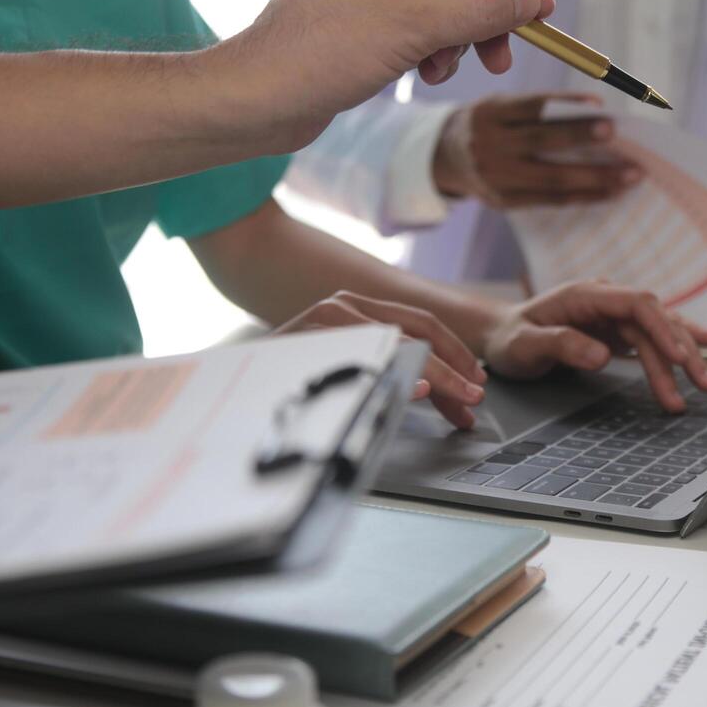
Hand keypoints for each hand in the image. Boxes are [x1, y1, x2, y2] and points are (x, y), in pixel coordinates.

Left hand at [232, 0, 553, 152]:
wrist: (255, 102)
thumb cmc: (318, 55)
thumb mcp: (411, 29)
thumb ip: (475, 12)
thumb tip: (527, 1)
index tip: (539, 12)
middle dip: (477, 21)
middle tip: (501, 58)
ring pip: (432, 12)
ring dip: (449, 44)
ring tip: (439, 71)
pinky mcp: (354, 29)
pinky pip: (409, 33)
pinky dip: (425, 54)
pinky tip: (418, 75)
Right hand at [274, 291, 488, 429]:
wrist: (230, 384)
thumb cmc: (287, 380)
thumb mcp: (343, 367)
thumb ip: (385, 372)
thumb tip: (437, 393)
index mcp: (357, 309)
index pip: (423, 325)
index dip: (457, 355)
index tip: (477, 385)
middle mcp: (345, 307)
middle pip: (420, 330)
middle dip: (456, 366)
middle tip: (477, 397)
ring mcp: (327, 321)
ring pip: (400, 344)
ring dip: (439, 374)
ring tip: (460, 399)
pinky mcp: (310, 342)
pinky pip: (365, 359)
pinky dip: (395, 375)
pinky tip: (416, 389)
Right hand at [432, 93, 641, 207]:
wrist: (445, 158)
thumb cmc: (491, 124)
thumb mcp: (502, 107)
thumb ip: (538, 112)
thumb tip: (598, 117)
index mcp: (491, 114)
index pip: (532, 107)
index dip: (566, 105)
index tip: (601, 105)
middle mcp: (490, 146)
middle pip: (542, 143)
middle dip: (583, 139)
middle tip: (619, 137)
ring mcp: (496, 178)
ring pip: (551, 179)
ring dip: (595, 178)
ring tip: (630, 175)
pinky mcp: (503, 202)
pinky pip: (550, 201)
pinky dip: (583, 196)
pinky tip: (609, 192)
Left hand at [480, 282, 706, 413]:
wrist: (499, 335)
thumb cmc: (508, 339)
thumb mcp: (524, 345)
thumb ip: (561, 346)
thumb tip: (601, 356)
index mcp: (585, 294)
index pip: (636, 304)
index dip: (661, 328)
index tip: (679, 356)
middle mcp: (605, 299)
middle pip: (655, 320)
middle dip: (682, 353)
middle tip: (703, 385)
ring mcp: (613, 314)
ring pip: (659, 331)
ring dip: (684, 358)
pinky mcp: (616, 330)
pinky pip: (653, 337)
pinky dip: (678, 345)